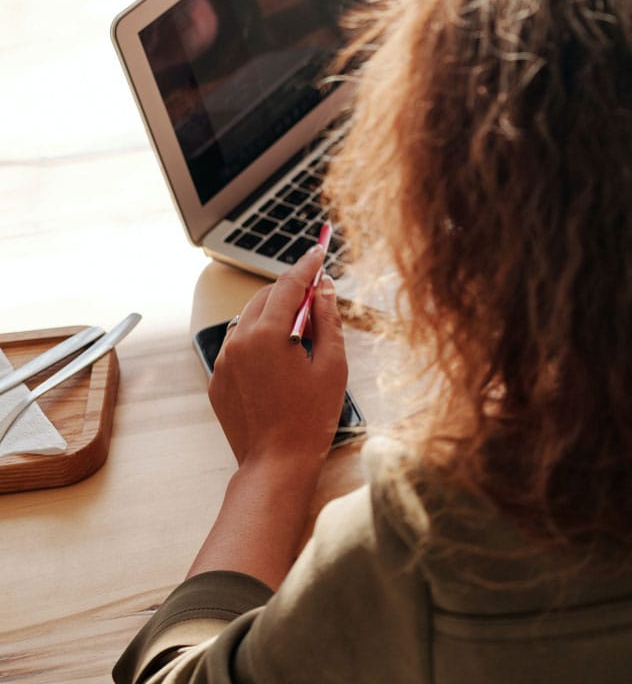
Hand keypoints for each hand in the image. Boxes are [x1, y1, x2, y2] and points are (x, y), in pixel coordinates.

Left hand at [209, 246, 347, 472]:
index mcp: (268, 334)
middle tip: (318, 296)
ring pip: (249, 320)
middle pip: (265, 297)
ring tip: (302, 335)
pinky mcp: (218, 379)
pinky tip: (281, 361)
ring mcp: (224, 361)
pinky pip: (239, 346)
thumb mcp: (332, 364)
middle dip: (291, 290)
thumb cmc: (310, 418)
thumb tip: (324, 289)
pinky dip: (259, 340)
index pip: (289, 284)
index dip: (307, 265)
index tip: (319, 250)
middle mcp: (239, 342)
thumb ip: (327, 320)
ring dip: (274, 315)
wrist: (276, 463)